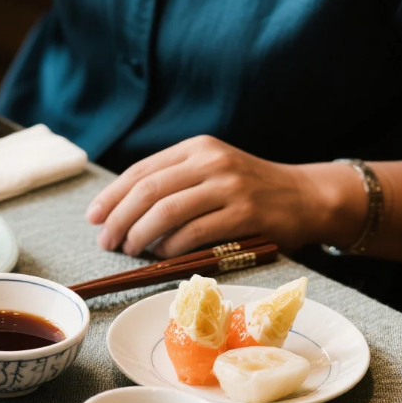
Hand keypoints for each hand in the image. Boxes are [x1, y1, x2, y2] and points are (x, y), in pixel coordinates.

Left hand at [85, 135, 334, 257]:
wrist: (308, 197)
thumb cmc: (250, 190)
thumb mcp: (212, 171)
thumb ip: (173, 182)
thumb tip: (118, 211)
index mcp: (196, 148)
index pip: (141, 171)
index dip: (111, 196)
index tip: (93, 217)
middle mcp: (211, 161)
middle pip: (148, 190)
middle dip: (118, 218)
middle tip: (104, 241)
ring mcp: (229, 186)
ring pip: (166, 211)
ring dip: (139, 234)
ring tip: (127, 249)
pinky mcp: (245, 213)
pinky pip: (194, 232)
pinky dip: (170, 246)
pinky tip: (160, 255)